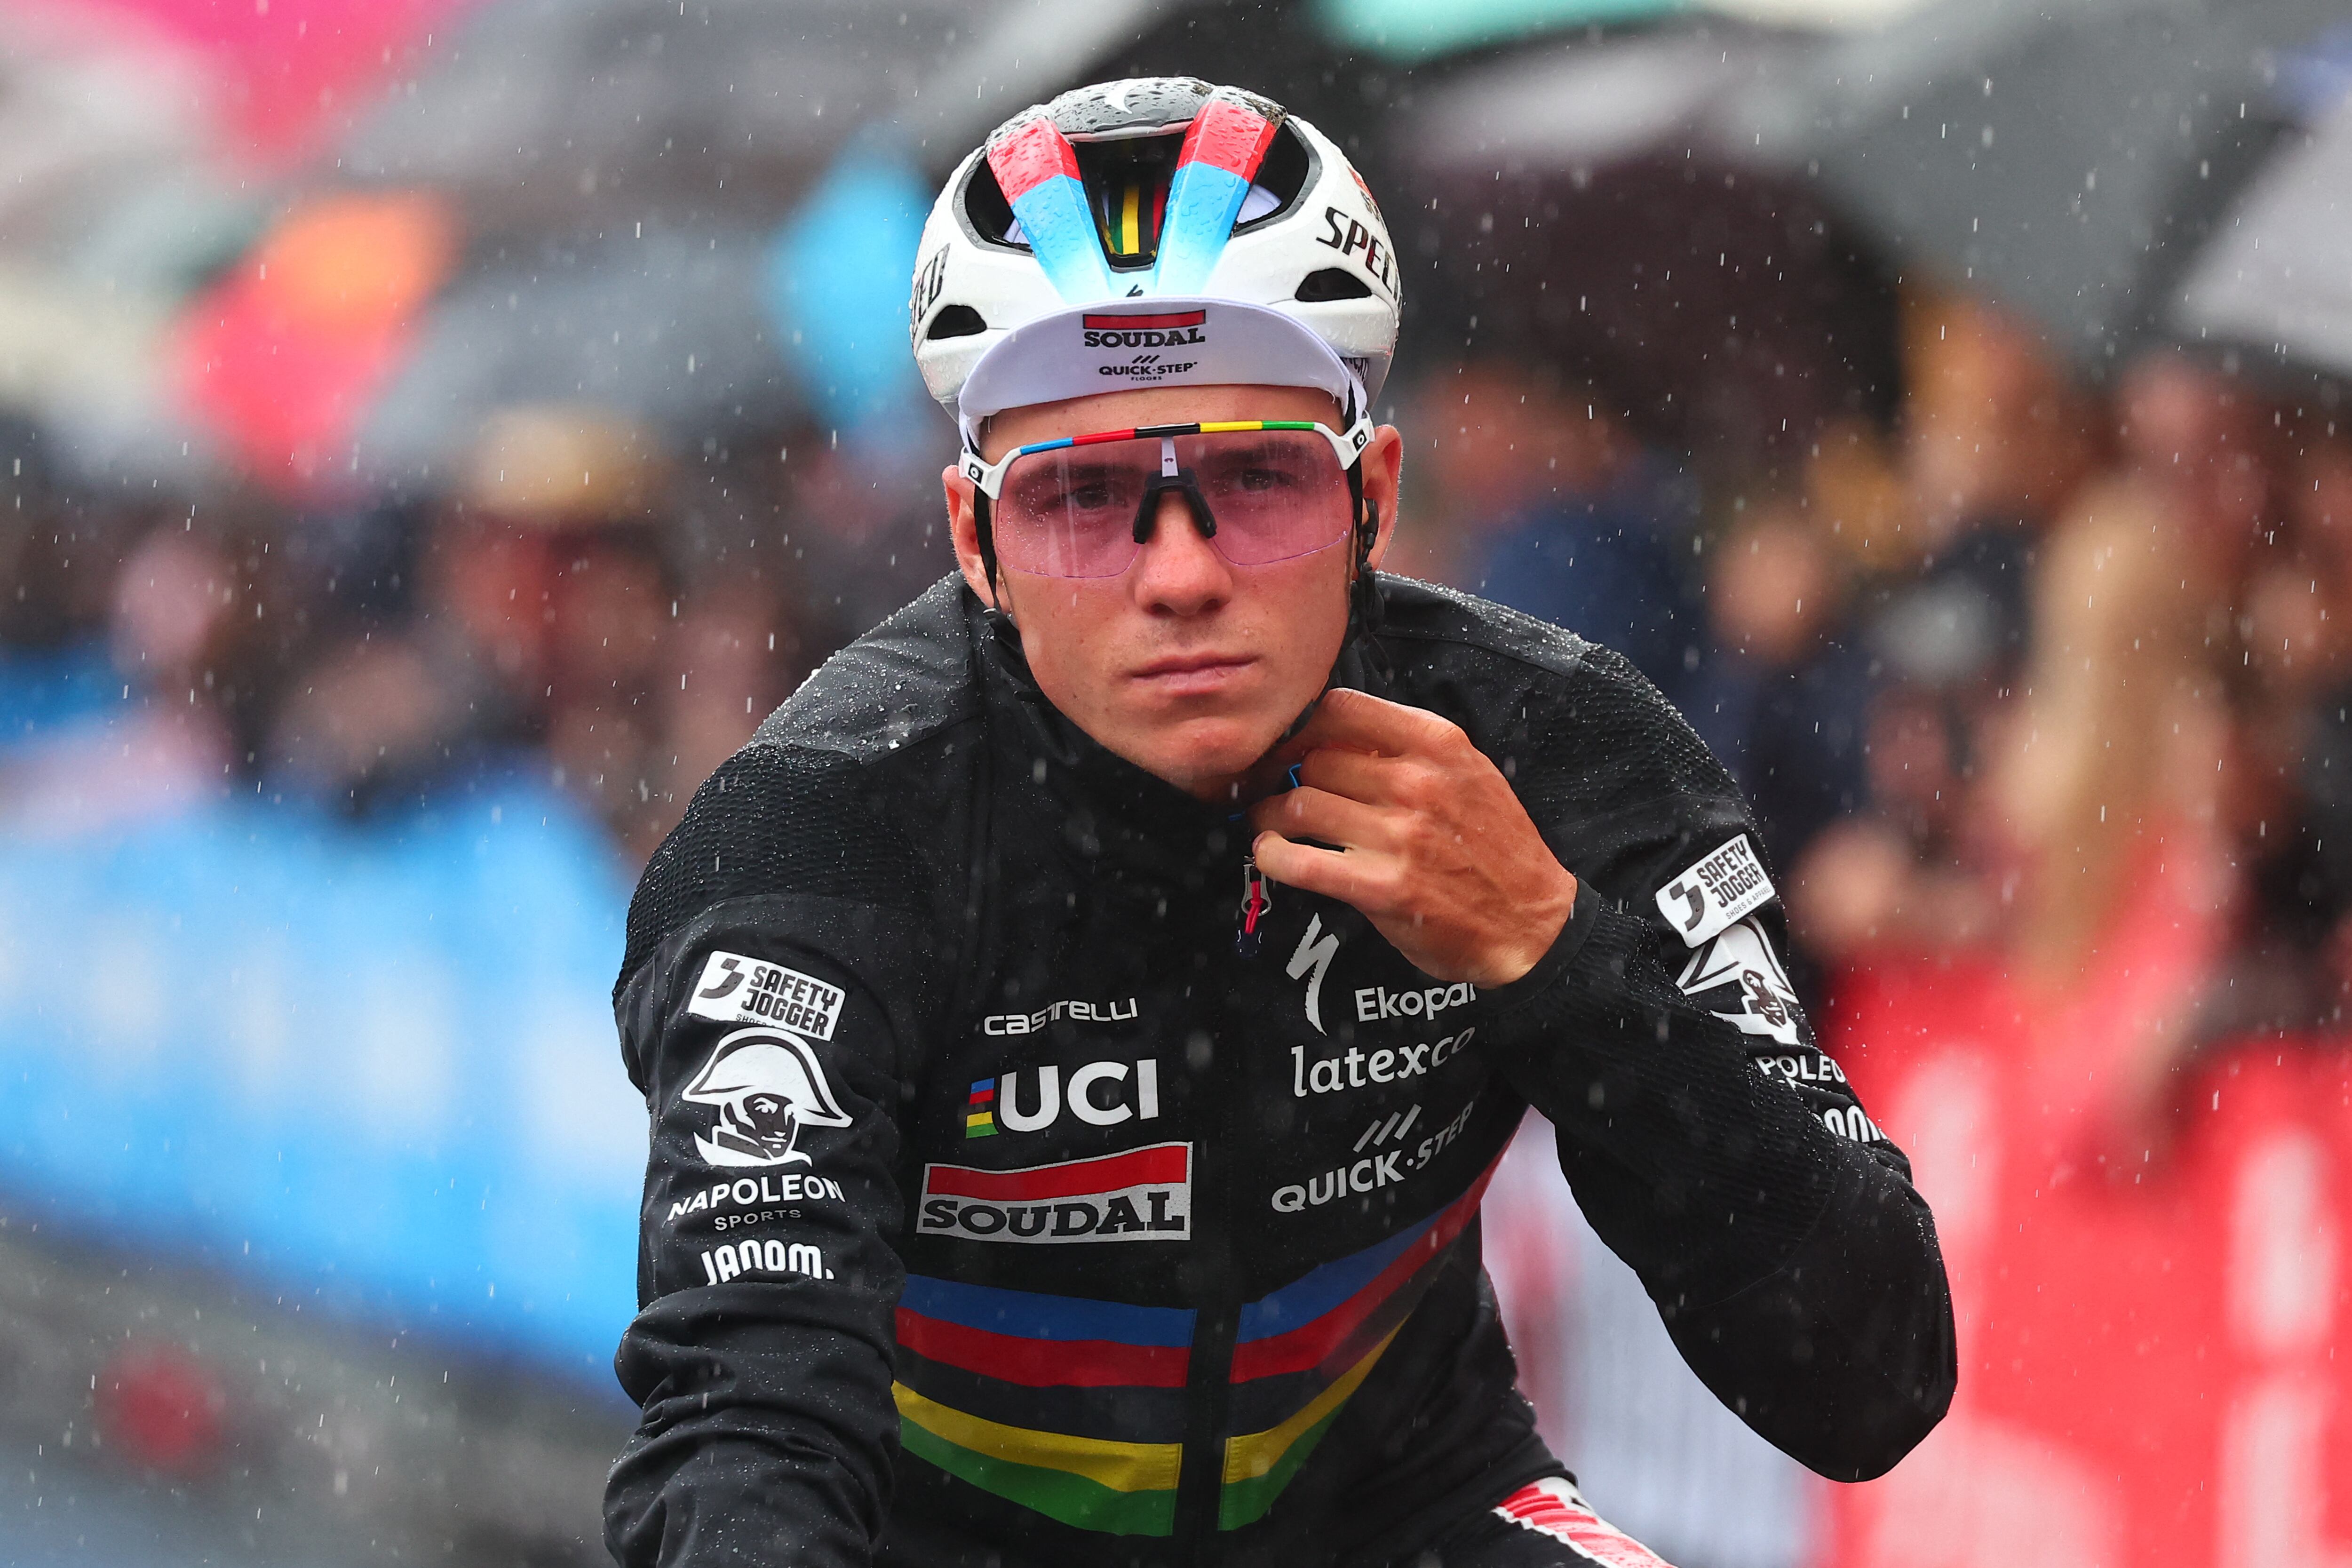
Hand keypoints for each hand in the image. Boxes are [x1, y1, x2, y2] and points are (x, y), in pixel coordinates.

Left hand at [1246, 687, 1577, 985]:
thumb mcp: (1466, 774)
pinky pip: (1303, 862)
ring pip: (1300, 806)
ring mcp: (1401, 836)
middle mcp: (1418, 782)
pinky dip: (1273, 856)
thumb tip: (1330, 739)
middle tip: (1268, 791)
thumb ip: (1406, 750)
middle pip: (1313, 760)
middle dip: (1282, 776)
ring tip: (1267, 825)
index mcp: (1437, 744)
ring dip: (1269, 816)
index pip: (1341, 708)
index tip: (1288, 747)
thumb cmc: (1494, 848)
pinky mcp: (1384, 888)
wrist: (1532, 923)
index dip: (1300, 727)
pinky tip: (1271, 855)